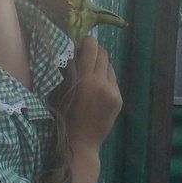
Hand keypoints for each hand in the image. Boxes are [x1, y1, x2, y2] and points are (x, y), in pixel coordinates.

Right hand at [63, 36, 122, 153]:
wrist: (81, 142)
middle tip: (87, 52)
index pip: (91, 50)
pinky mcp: (118, 99)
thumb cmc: (65, 116)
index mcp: (86, 80)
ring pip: (110, 67)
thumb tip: (73, 51)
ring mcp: (113, 91)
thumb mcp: (62, 91)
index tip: (83, 40)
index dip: (88, 41)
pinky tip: (97, 87)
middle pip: (104, 55)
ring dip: (101, 65)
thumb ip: (69, 70)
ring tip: (91, 71)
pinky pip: (113, 80)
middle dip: (96, 51)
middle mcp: (102, 83)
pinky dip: (105, 78)